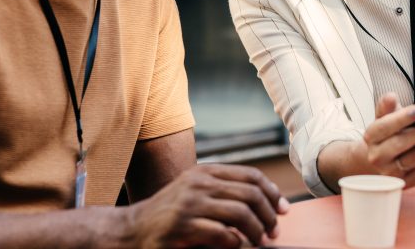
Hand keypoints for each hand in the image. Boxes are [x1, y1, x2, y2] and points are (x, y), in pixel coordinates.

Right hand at [126, 163, 289, 248]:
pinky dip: (235, 241)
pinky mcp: (182, 227)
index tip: (283, 209)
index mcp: (206, 172)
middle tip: (273, 231)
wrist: (131, 230)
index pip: (251, 176)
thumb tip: (269, 201)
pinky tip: (236, 245)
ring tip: (259, 242)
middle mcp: (199, 183)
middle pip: (251, 194)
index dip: (272, 192)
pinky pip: (222, 234)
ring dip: (256, 231)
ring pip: (241, 213)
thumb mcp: (196, 192)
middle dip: (269, 215)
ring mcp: (190, 204)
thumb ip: (224, 191)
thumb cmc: (170, 214)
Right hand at [364, 93, 414, 187]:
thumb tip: (391, 97)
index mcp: (371, 137)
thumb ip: (387, 105)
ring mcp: (391, 172)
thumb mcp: (383, 116)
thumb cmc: (387, 133)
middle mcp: (378, 156)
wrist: (381, 158)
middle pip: (404, 143)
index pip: (385, 127)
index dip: (402, 118)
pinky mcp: (406, 182)